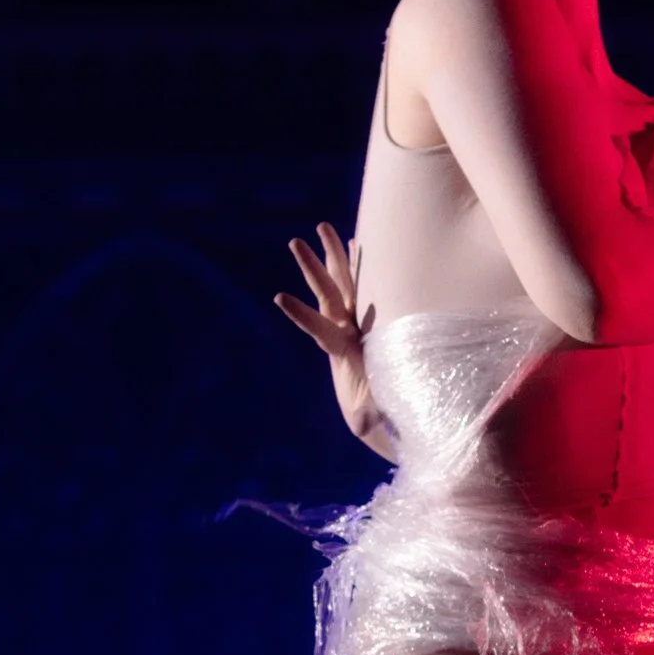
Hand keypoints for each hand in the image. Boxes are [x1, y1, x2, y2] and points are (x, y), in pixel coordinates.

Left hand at [274, 223, 392, 455]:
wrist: (374, 406)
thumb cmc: (374, 410)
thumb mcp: (370, 414)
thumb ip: (365, 416)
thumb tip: (359, 428)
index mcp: (341, 350)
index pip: (318, 329)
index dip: (301, 315)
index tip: (279, 297)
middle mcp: (345, 329)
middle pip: (328, 293)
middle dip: (313, 268)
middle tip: (295, 241)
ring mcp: (356, 321)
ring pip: (345, 282)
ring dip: (333, 255)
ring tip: (322, 226)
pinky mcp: (370, 319)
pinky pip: (364, 284)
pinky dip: (359, 264)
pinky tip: (353, 240)